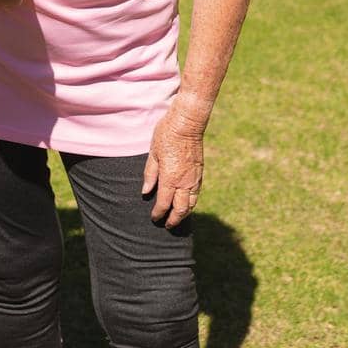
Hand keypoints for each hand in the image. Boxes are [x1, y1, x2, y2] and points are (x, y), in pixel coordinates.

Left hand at [142, 100, 206, 227]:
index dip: (159, 213)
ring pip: (192, 203)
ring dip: (184, 213)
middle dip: (174, 219)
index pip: (164, 204)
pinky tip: (186, 203)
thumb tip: (146, 192)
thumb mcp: (153, 153)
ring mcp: (194, 178)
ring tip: (177, 218)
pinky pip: (197, 194)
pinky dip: (191, 203)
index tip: (154, 218)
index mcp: (170, 178)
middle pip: (181, 209)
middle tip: (167, 225)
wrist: (188, 122)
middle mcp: (184, 181)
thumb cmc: (167, 134)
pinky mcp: (200, 173)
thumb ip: (150, 174)